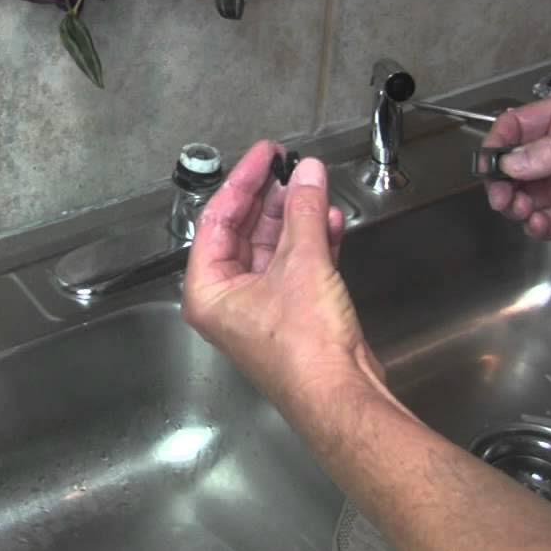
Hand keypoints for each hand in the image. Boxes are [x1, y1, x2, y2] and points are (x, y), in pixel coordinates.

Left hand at [182, 141, 382, 408]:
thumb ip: (302, 212)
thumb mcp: (302, 264)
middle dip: (270, 198)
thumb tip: (306, 173)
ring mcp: (262, 309)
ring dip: (295, 218)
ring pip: (274, 249)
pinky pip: (297, 268)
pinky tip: (329, 219)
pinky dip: (312, 243)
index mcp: (208, 291)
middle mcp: (228, 301)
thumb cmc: (305, 346)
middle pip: (244, 233)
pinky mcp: (294, 316)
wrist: (341, 395)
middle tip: (288, 165)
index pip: (217, 221)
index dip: (243, 182)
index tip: (264, 155)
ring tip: (313, 184)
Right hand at [484, 92, 550, 237]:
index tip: (490, 164)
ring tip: (523, 209)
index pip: (515, 127)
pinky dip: (536, 225)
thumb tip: (512, 162)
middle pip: (514, 166)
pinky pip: (545, 221)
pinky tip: (540, 224)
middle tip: (502, 195)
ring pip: (524, 195)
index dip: (498, 144)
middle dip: (503, 181)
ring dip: (517, 205)